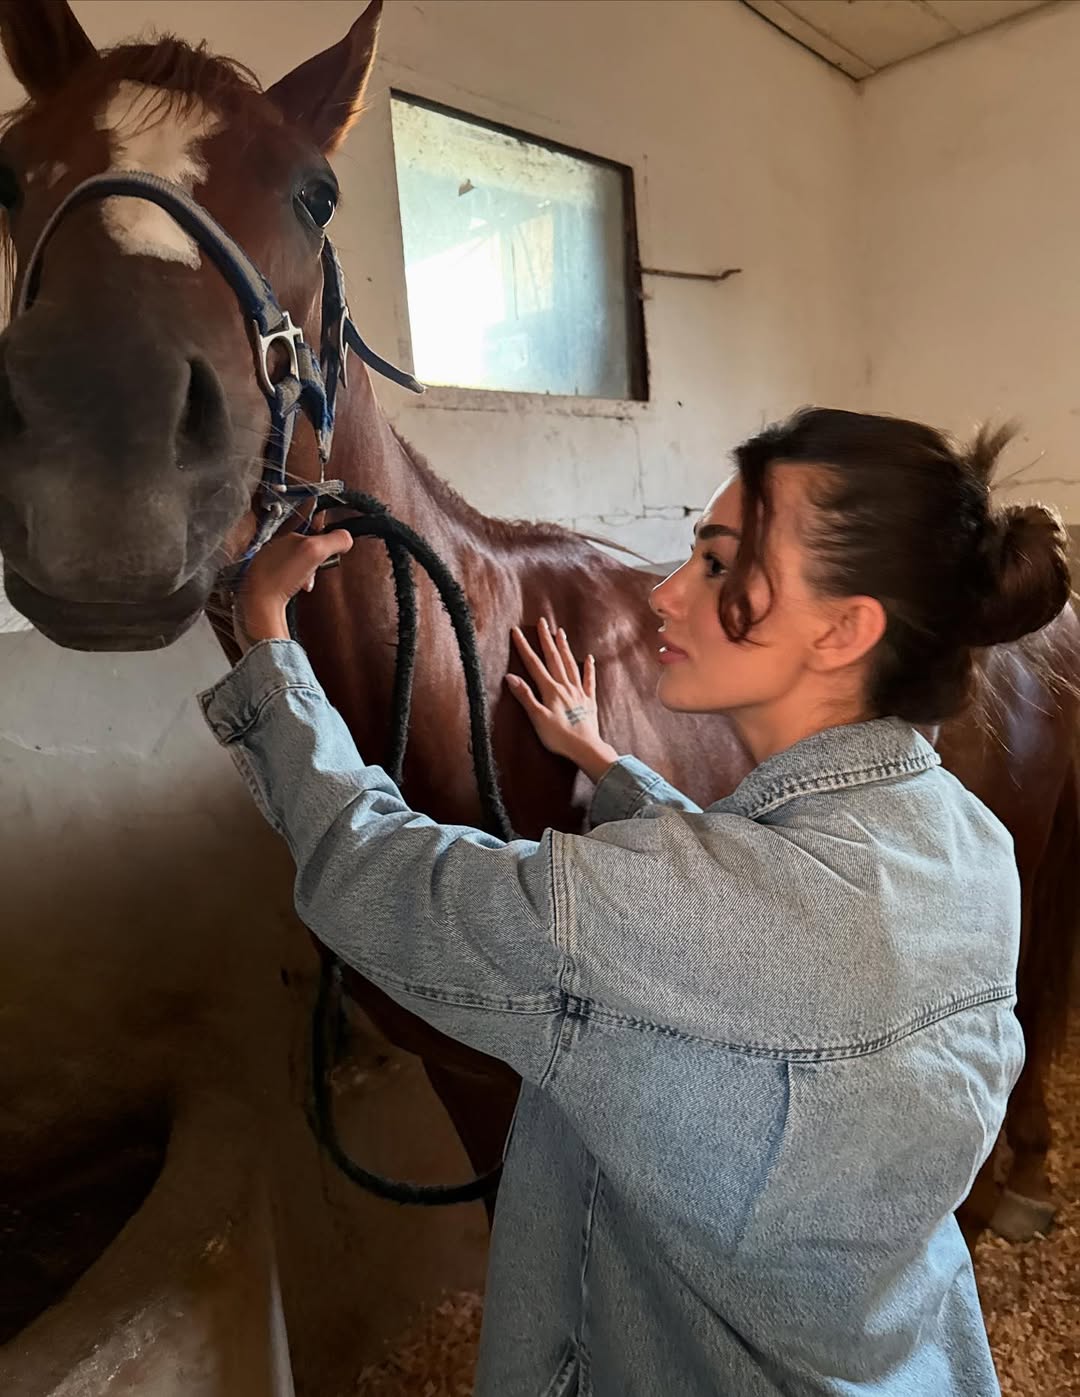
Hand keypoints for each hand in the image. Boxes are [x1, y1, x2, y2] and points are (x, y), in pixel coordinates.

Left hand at [233, 528, 353, 652]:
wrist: (260, 604)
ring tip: (307, 581)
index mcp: (284, 535)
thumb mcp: (316, 551)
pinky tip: (297, 588)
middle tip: (319, 566)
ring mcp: (267, 563)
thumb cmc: (282, 576)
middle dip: (316, 557)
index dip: (323, 532)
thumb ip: (334, 540)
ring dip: (307, 571)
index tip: (331, 542)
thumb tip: (346, 538)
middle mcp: (274, 546)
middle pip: (304, 545)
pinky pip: (287, 576)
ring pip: (297, 562)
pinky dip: (297, 581)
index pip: (308, 524)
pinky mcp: (265, 580)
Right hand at [506, 618, 617, 782]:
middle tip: (542, 622)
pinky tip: (589, 658)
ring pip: (570, 664)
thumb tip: (510, 677)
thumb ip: (525, 696)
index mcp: (550, 690)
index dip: (524, 647)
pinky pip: (589, 680)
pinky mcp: (589, 700)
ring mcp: (579, 692)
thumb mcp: (537, 718)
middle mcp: (565, 686)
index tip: (517, 631)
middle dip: (546, 639)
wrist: (585, 747)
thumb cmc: (559, 736)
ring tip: (560, 632)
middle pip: (554, 658)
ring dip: (564, 648)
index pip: (534, 664)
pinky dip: (589, 668)